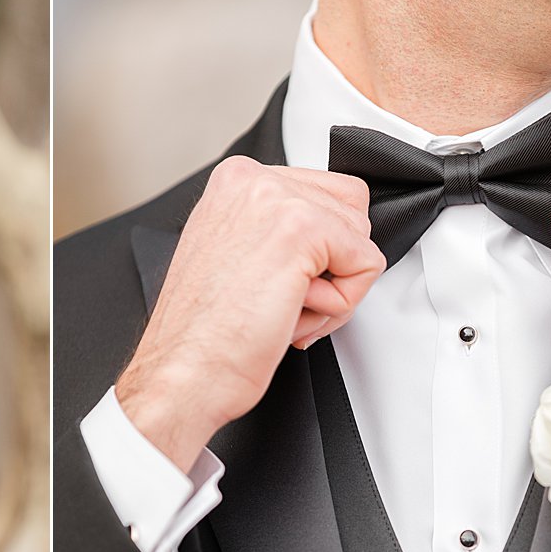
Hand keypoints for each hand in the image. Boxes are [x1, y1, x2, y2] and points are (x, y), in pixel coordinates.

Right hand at [116, 155, 384, 471]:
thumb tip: (327, 236)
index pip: (326, 193)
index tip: (279, 282)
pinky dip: (341, 305)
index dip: (319, 252)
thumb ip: (272, 230)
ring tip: (281, 310)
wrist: (184, 371)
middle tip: (284, 302)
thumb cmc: (202, 334)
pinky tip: (291, 315)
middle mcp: (254, 180)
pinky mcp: (303, 229)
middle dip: (331, 268)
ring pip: (361, 239)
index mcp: (236, 180)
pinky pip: (366, 264)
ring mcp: (278, 200)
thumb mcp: (230, 253)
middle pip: (351, 212)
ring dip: (333, 290)